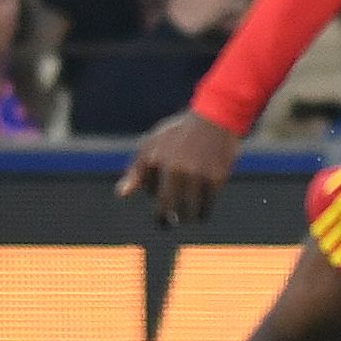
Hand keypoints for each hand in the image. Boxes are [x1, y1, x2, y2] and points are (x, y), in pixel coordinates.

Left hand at [118, 110, 241, 226]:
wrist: (217, 117)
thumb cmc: (180, 133)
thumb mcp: (152, 145)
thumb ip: (137, 171)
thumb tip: (122, 195)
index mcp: (158, 162)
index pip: (155, 196)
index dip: (159, 209)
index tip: (163, 216)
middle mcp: (178, 170)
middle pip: (171, 208)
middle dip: (169, 220)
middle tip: (170, 223)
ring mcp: (199, 174)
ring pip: (192, 211)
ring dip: (189, 217)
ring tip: (189, 217)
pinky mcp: (218, 177)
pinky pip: (209, 204)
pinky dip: (204, 211)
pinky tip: (202, 211)